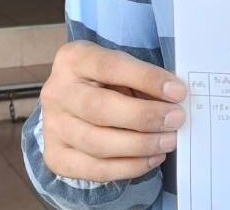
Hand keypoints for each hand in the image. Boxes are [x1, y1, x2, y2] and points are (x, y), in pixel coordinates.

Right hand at [40, 41, 186, 181]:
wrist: (73, 104)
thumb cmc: (106, 83)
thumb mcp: (121, 70)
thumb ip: (143, 80)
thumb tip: (176, 99)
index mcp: (73, 59)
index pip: (110, 66)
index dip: (146, 79)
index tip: (177, 91)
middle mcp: (56, 92)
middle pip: (100, 108)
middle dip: (144, 116)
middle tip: (176, 119)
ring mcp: (52, 126)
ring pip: (97, 143)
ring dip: (140, 145)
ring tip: (168, 141)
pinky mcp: (56, 156)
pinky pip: (95, 169)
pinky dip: (129, 167)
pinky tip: (152, 158)